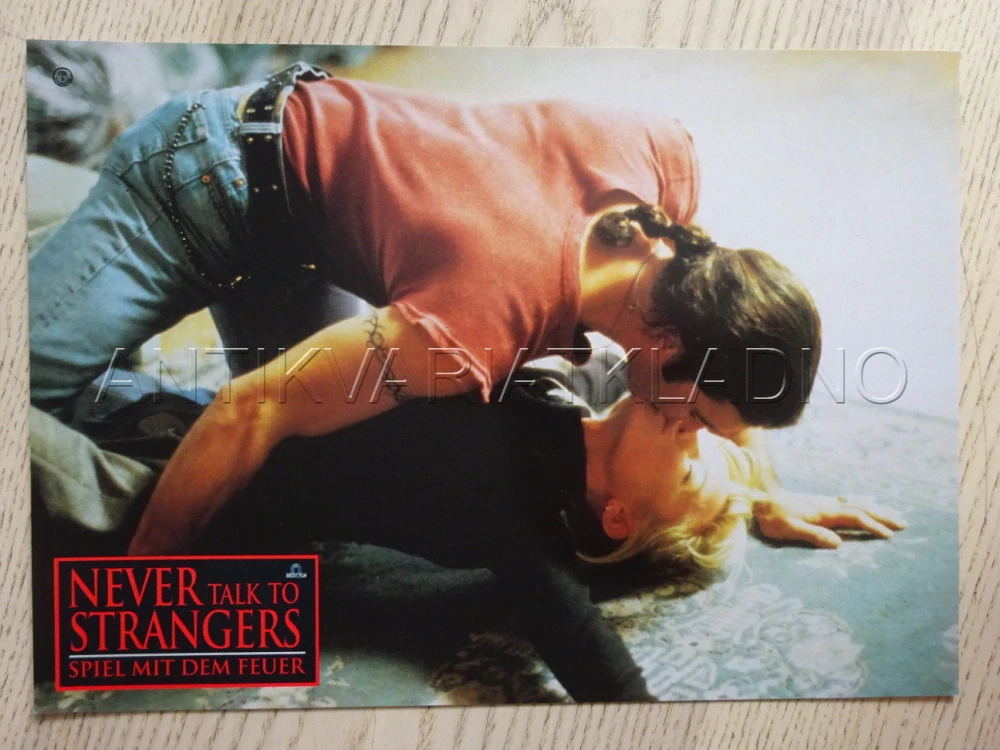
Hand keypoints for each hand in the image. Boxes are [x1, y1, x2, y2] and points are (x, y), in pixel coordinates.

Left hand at [753, 491, 905, 548]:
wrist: (761, 496)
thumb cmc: (773, 517)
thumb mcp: (789, 530)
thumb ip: (813, 535)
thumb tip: (838, 544)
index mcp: (825, 514)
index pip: (854, 518)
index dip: (872, 526)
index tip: (889, 535)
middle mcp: (828, 506)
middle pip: (861, 508)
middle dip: (883, 516)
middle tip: (904, 523)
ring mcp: (825, 503)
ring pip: (857, 503)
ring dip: (876, 509)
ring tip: (893, 514)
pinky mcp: (821, 503)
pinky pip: (849, 502)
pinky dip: (863, 503)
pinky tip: (866, 502)